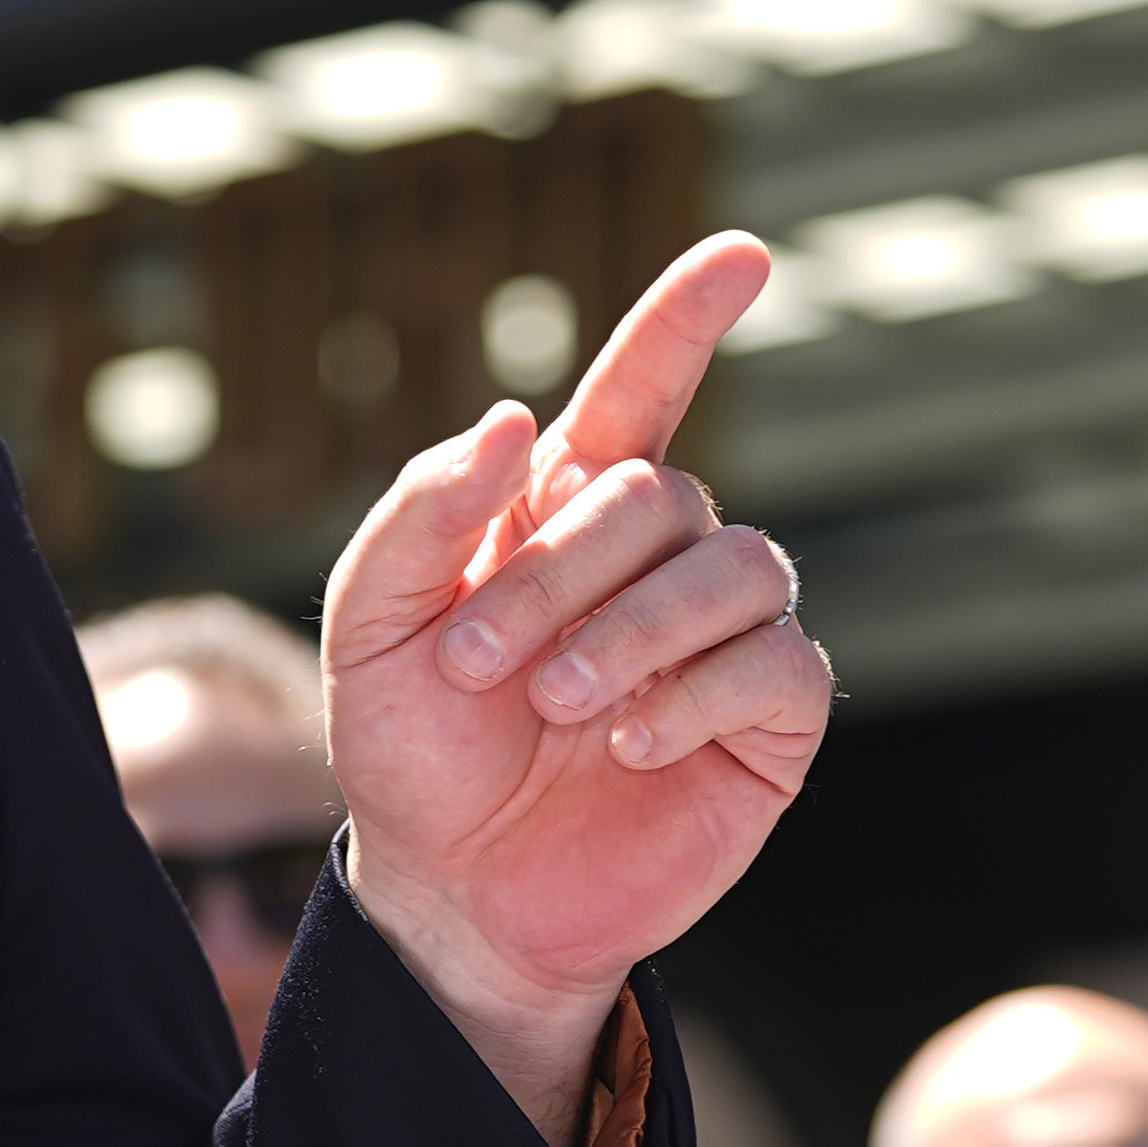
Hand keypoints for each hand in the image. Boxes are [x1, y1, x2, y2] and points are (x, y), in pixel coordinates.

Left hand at [316, 232, 826, 1125]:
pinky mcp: (768, 722)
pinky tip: (626, 742)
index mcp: (563, 514)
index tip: (742, 254)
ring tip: (556, 707)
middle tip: (481, 665)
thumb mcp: (370, 628)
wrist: (451, 892)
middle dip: (560, 571)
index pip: (641, 390)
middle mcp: (658, 558)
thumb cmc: (413, 751)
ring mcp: (723, 635)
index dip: (686, 317)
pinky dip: (695, 693)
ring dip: (632, 630)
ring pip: (735, 564)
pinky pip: (777, 663)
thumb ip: (422, 515)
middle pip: (656, 493)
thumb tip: (509, 421)